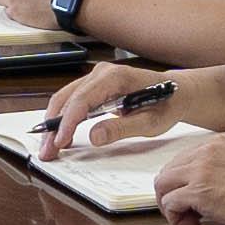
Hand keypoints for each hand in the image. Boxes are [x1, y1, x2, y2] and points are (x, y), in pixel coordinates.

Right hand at [39, 61, 170, 149]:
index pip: (83, 99)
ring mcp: (96, 77)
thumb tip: (94, 137)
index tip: (61, 142)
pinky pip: (72, 101)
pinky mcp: (94, 86)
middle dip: (54, 127)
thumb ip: (123, 128)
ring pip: (65, 99)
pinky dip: (63, 119)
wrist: (178, 93)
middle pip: (67, 98)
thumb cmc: (167, 105)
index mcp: (116, 77)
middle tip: (47, 151)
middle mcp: (101, 73)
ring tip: (49, 148)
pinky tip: (60, 136)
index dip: (68, 122)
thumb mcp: (151, 122)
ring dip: (54, 124)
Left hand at [156, 136, 224, 224]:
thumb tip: (202, 190)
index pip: (181, 161)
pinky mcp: (197, 191)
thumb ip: (218, 172)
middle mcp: (204, 152)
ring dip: (172, 207)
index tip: (195, 200)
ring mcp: (199, 170)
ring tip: (192, 220)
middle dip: (172, 195)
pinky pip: (169, 203)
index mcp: (216, 145)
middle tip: (190, 214)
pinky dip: (176, 217)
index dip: (183, 184)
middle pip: (167, 172)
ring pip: (163, 186)